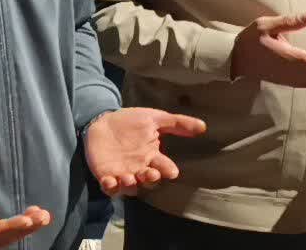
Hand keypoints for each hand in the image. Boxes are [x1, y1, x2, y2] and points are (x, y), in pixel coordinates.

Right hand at [0, 166, 50, 248]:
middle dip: (24, 228)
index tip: (26, 221)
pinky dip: (23, 223)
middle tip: (43, 217)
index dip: (7, 228)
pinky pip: (8, 229)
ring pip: (7, 236)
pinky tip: (37, 213)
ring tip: (45, 216)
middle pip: (1, 238)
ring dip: (28, 227)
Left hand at [84, 108, 205, 196]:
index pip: (164, 167)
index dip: (168, 170)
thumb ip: (177, 123)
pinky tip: (110, 181)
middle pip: (149, 181)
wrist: (102, 120)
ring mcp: (123, 174)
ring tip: (129, 178)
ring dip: (130, 185)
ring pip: (130, 188)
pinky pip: (109, 188)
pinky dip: (110, 187)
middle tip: (151, 173)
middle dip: (151, 179)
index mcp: (153, 157)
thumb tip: (203, 126)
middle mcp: (140, 169)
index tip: (172, 171)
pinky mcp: (106, 175)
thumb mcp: (154, 118)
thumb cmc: (131, 121)